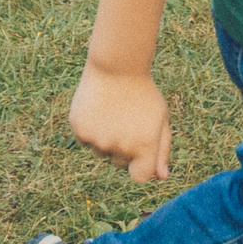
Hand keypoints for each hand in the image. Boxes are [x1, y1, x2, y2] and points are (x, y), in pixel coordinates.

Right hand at [69, 63, 171, 181]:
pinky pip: (85, 140)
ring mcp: (99, 140)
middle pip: (119, 163)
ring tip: (112, 111)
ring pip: (100, 152)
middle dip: (123, 147)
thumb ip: (162, 150)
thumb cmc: (143, 93)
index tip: (140, 150)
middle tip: (126, 119)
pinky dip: (90, 129)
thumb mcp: (160, 118)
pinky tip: (98, 109)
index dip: (140, 165)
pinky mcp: (80, 131)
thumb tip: (161, 177)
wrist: (117, 66)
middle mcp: (121, 147)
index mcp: (145, 147)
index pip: (140, 176)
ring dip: (105, 138)